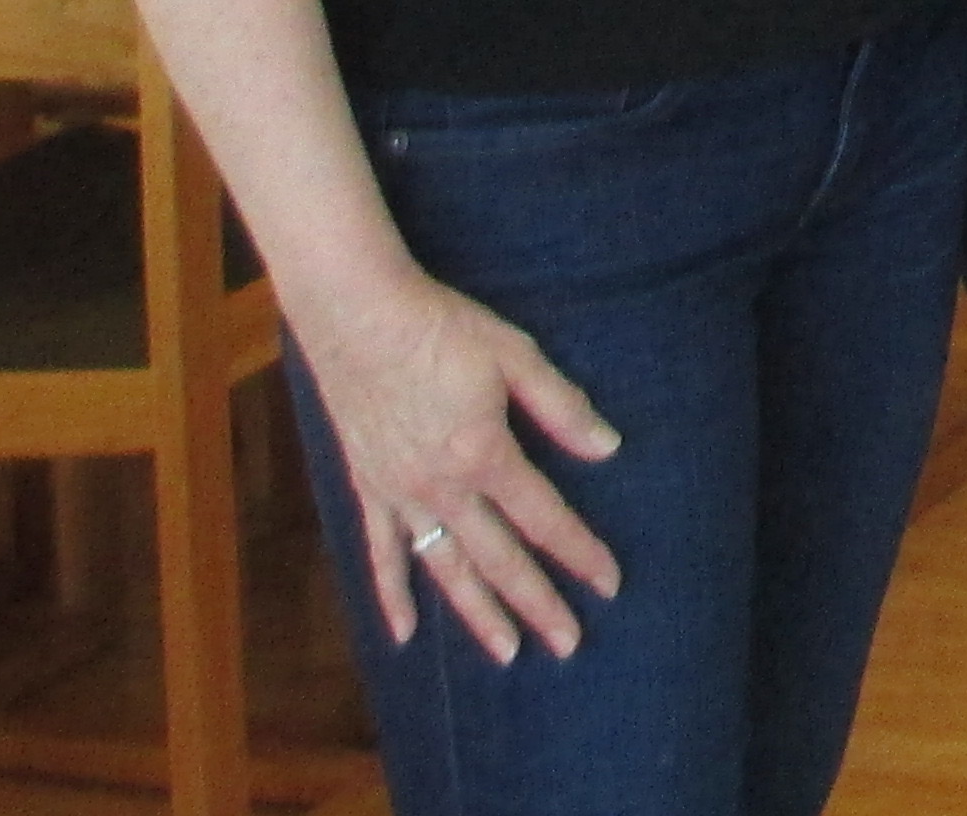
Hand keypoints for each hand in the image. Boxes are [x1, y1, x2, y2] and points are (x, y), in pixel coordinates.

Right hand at [297, 266, 624, 662]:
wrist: (358, 315)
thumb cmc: (442, 327)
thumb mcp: (515, 355)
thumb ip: (561, 406)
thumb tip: (608, 448)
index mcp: (484, 454)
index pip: (544, 517)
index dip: (579, 552)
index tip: (609, 584)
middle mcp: (442, 488)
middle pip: (499, 559)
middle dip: (537, 603)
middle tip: (568, 644)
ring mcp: (401, 494)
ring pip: (445, 569)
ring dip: (477, 614)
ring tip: (507, 652)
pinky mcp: (370, 488)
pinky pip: (382, 554)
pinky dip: (393, 596)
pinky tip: (406, 634)